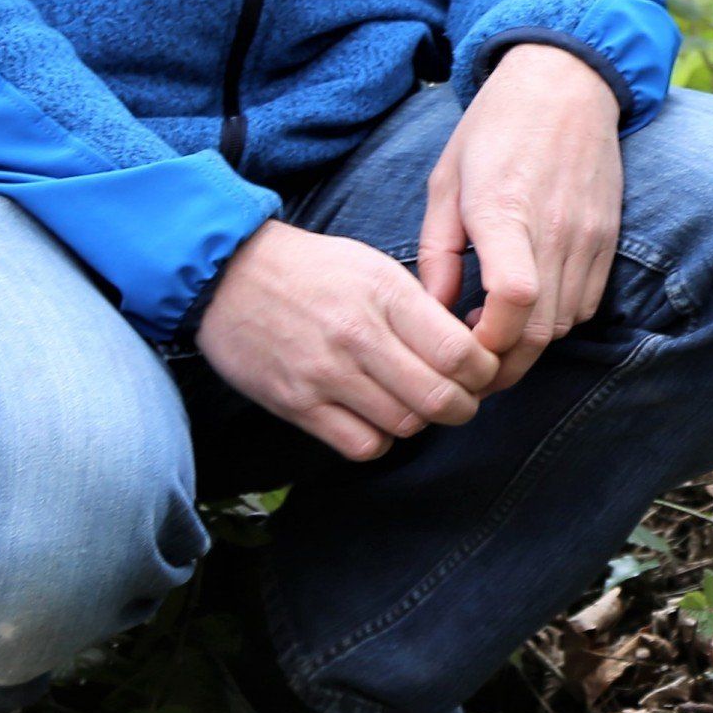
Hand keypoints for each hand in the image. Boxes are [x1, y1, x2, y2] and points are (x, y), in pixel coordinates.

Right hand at [197, 221, 490, 461]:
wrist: (228, 274)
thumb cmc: (312, 269)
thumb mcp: (375, 267)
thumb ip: (421, 309)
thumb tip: (468, 351)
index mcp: (386, 295)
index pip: (459, 352)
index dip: (483, 372)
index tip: (481, 372)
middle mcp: (358, 336)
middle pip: (439, 398)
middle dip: (463, 407)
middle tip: (461, 400)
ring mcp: (325, 375)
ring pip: (404, 425)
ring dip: (421, 422)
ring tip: (414, 403)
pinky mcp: (296, 405)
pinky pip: (361, 445)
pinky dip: (379, 439)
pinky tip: (375, 417)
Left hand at [420, 43, 625, 395]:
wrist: (566, 84)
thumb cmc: (495, 128)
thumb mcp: (446, 181)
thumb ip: (437, 252)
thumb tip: (433, 313)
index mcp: (504, 209)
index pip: (513, 298)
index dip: (487, 340)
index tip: (460, 345)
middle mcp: (554, 228)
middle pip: (539, 329)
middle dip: (502, 362)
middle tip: (470, 364)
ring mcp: (588, 236)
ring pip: (563, 324)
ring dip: (528, 343)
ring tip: (495, 331)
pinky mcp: (608, 238)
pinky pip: (587, 304)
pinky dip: (557, 321)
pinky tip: (530, 307)